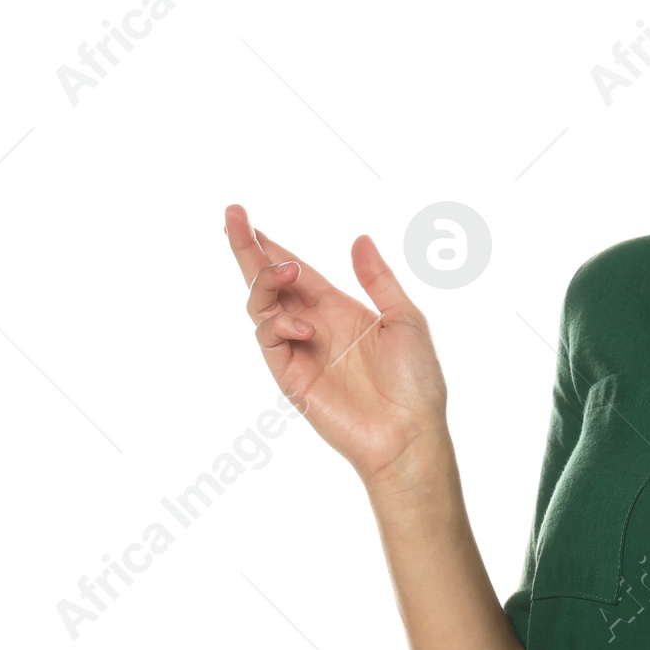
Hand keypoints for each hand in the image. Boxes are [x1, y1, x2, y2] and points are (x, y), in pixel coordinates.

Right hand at [224, 203, 451, 486]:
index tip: (247, 218)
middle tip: (233, 216)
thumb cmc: (416, 382)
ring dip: (266, 281)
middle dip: (249, 250)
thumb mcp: (405, 319)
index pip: (297, 272)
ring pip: (262, 306)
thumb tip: (360, 240)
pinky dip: (279, 324)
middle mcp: (315, 326)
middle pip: (269, 282)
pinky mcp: (291, 376)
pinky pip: (269, 339)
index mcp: (340, 310)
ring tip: (284, 270)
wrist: (410, 433)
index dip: (273, 247)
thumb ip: (378, 280)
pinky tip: (304, 325)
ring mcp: (300, 351)